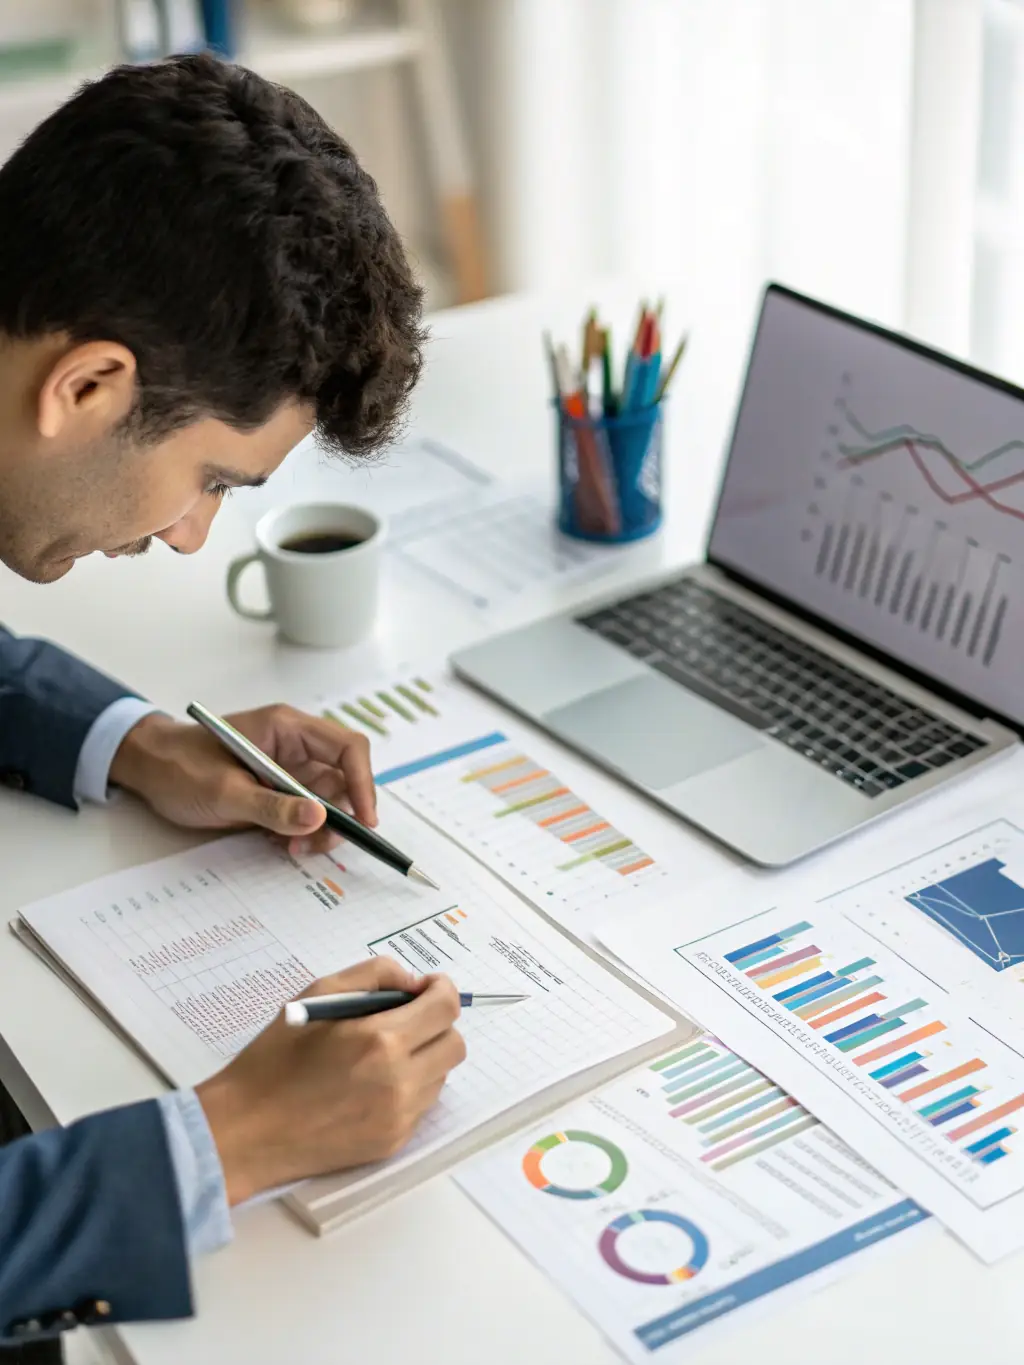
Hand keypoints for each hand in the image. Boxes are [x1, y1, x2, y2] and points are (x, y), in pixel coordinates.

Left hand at [109, 704, 375, 853]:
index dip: (363, 783)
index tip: (364, 821)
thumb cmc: (179, 766)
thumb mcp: (224, 791)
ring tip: (293, 847)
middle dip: (340, 815)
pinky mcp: (279, 791)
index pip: (347, 748)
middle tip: (319, 844)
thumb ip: (272, 807)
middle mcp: (295, 746)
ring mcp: (288, 770)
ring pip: (329, 801)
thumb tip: (320, 818)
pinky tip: (281, 843)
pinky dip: (302, 833)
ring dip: (320, 830)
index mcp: (287, 728)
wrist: (148, 769)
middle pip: (343, 779)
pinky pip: (307, 814)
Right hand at [195, 957, 465, 1202]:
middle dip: (437, 1024)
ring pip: (441, 1075)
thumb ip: (374, 975)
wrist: (247, 1130)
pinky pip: (422, 1105)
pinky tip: (370, 1084)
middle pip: (455, 1043)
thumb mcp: (318, 994)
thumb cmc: (276, 1058)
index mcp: (381, 1039)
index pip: (446, 1008)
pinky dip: (409, 1087)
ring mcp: (399, 1117)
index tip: (426, 987)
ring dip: (424, 1056)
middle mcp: (399, 1081)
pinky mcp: (392, 1142)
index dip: (442, 989)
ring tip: (381, 1054)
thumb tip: (414, 982)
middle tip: (405, 1019)